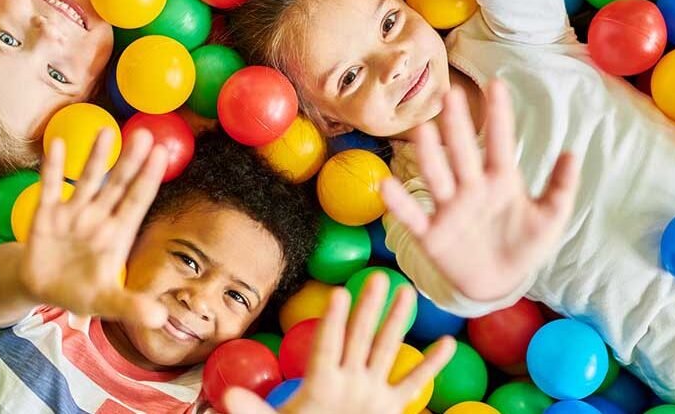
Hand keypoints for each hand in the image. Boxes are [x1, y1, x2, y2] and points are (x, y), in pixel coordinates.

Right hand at [19, 128, 168, 327]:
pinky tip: (56, 144)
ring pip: (87, 180)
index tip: (162, 154)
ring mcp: (72, 213)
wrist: (41, 288)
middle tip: (146, 134)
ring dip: (96, 157)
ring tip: (107, 131)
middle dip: (130, 161)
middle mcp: (98, 218)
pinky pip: (49, 188)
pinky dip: (53, 168)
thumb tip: (158, 319)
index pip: (136, 202)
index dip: (148, 179)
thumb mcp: (107, 302)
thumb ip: (131, 307)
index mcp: (117, 235)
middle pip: (117, 185)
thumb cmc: (82, 291)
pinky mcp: (46, 215)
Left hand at [222, 272, 454, 413]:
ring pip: (387, 351)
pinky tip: (447, 344)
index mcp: (320, 383)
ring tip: (408, 293)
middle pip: (360, 337)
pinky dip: (430, 366)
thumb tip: (227, 397)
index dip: (332, 322)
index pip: (327, 346)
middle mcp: (347, 380)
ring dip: (398, 323)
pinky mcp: (388, 408)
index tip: (338, 294)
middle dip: (370, 308)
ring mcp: (369, 392)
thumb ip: (254, 410)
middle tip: (378, 275)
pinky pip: (413, 385)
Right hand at [381, 81, 579, 302]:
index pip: (500, 142)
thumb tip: (572, 153)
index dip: (499, 115)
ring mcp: (450, 208)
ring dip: (429, 155)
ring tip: (423, 131)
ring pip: (438, 176)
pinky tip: (386, 185)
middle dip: (457, 125)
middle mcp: (472, 187)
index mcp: (501, 180)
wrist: (501, 283)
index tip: (497, 85)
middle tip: (451, 95)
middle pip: (463, 152)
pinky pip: (413, 216)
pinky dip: (399, 203)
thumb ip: (561, 188)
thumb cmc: (525, 244)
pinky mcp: (432, 234)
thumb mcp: (549, 218)